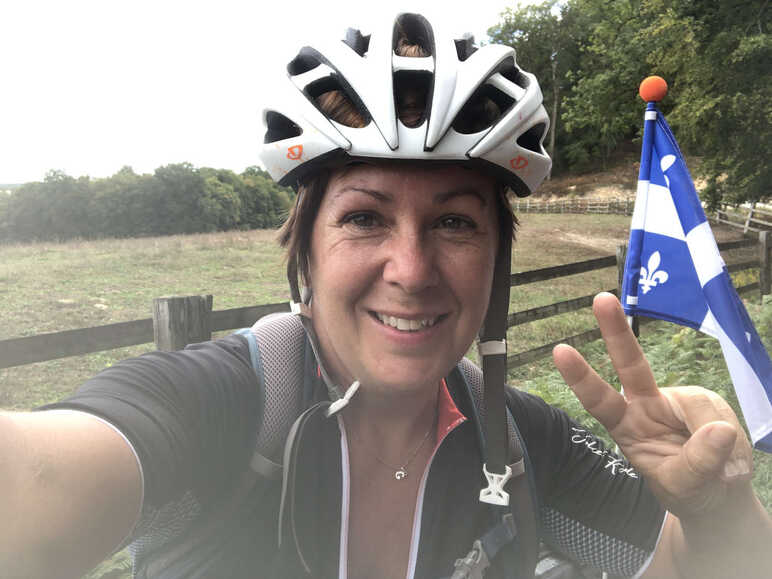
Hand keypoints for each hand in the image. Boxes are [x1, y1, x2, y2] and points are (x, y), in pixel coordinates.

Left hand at [552, 292, 753, 519]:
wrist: (718, 494)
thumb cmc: (687, 488)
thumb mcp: (685, 485)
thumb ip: (698, 462)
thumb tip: (720, 430)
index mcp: (625, 425)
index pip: (599, 399)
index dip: (581, 377)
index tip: (560, 351)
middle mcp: (646, 403)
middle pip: (631, 364)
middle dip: (615, 331)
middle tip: (601, 299)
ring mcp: (677, 399)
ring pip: (700, 406)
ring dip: (718, 440)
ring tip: (725, 472)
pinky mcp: (705, 403)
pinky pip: (722, 416)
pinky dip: (733, 444)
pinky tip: (732, 462)